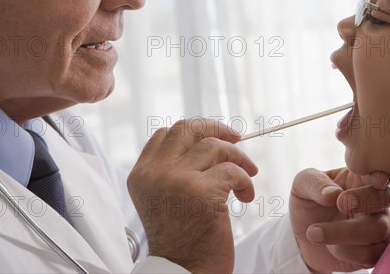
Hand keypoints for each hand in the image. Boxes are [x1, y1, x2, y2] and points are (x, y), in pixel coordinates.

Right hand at [128, 119, 257, 272]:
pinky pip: (232, 171)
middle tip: (237, 139)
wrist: (183, 273)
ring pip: (214, 146)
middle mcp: (154, 173)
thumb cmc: (181, 239)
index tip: (214, 139)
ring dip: (238, 158)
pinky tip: (245, 197)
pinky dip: (245, 181)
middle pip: (187, 129)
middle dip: (217, 129)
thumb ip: (174, 169)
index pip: (166, 134)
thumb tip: (209, 142)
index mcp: (141, 174)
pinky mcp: (201, 192)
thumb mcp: (164, 198)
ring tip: (247, 176)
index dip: (194, 132)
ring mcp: (176, 180)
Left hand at [290, 168, 389, 272]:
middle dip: (364, 201)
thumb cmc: (308, 203)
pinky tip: (331, 248)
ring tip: (313, 232)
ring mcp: (378, 226)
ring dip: (343, 232)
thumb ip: (315, 183)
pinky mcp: (375, 252)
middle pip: (384, 198)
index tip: (375, 180)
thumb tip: (333, 194)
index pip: (379, 171)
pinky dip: (347, 252)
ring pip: (377, 229)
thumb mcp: (302, 184)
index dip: (382, 175)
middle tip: (341, 203)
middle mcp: (375, 200)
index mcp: (360, 177)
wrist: (304, 238)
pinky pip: (371, 254)